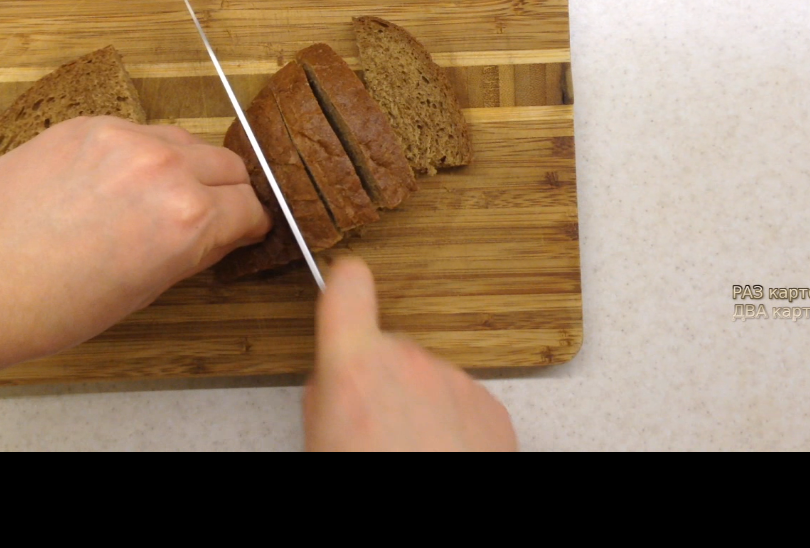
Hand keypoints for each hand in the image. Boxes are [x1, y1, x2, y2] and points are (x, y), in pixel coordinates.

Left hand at [0, 116, 269, 370]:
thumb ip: (192, 249)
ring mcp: (123, 139)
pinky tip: (114, 181)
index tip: (242, 230)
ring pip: (186, 140)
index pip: (252, 206)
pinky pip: (138, 130)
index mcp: (188, 220)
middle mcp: (165, 169)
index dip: (250, 225)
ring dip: (187, 165)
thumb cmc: (51, 306)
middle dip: (227, 192)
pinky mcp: (87, 124)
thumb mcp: (145, 290)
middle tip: (208, 213)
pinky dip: (141, 152)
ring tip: (157, 195)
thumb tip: (219, 230)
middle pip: (230, 165)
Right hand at [304, 258, 517, 451]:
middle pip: (388, 348)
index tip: (344, 286)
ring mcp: (455, 380)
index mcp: (356, 366)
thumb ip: (327, 399)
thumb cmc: (367, 469)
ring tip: (411, 455)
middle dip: (382, 380)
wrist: (441, 527)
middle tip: (374, 432)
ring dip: (418, 407)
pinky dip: (452, 427)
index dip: (343, 285)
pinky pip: (460, 403)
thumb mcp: (319, 444)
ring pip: (427, 380)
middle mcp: (409, 360)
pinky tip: (442, 460)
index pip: (347, 289)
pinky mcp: (491, 406)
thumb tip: (337, 384)